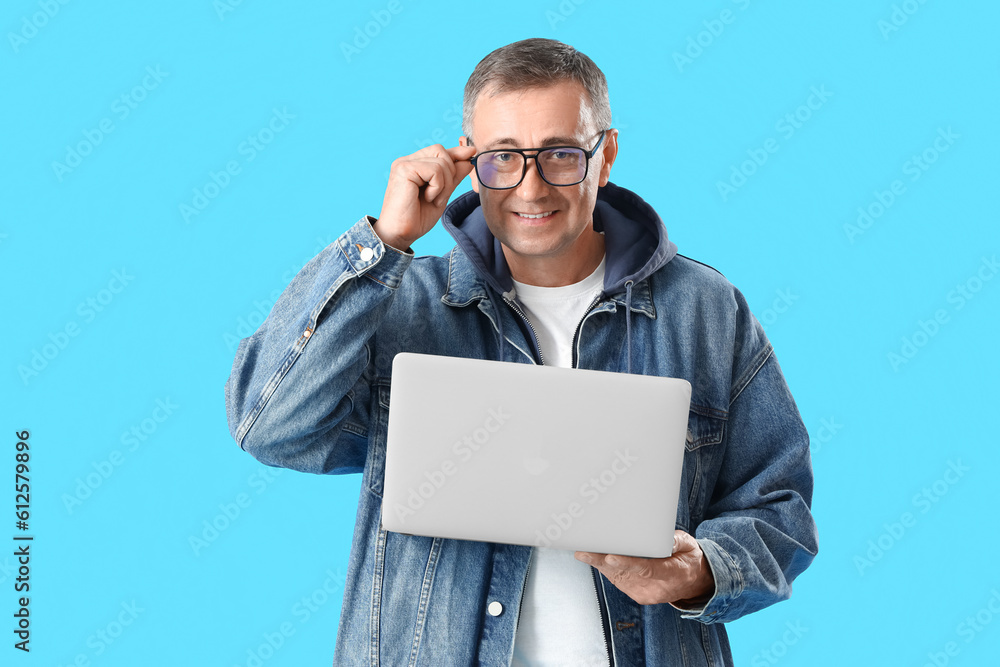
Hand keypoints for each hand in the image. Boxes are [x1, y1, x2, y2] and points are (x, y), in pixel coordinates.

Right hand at [374, 143, 476, 250]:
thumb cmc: (417, 218)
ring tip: (433, 200)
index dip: (456, 152)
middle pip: (441, 151)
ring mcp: (404, 164)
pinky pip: (435, 170)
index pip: (439, 151)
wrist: (400, 234)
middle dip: (450, 174)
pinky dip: (437, 187)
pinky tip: (428, 198)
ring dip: (444, 185)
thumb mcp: (442, 194)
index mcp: (414, 165)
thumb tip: (469, 157)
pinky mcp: (404, 169)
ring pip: (441, 162)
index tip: (472, 152)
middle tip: (441, 196)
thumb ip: (454, 176)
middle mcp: (407, 161)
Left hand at [574, 530, 714, 605]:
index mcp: (671, 574)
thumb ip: (676, 541)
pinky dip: (606, 569)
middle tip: (582, 551)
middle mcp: (655, 588)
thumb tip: (664, 539)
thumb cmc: (688, 559)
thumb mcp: (689, 545)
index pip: (646, 569)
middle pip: (625, 574)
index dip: (626, 563)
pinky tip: (594, 557)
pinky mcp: (637, 595)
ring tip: (583, 550)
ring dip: (600, 564)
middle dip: (602, 562)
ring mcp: (645, 593)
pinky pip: (618, 581)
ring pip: (617, 578)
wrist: (693, 582)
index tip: (609, 557)